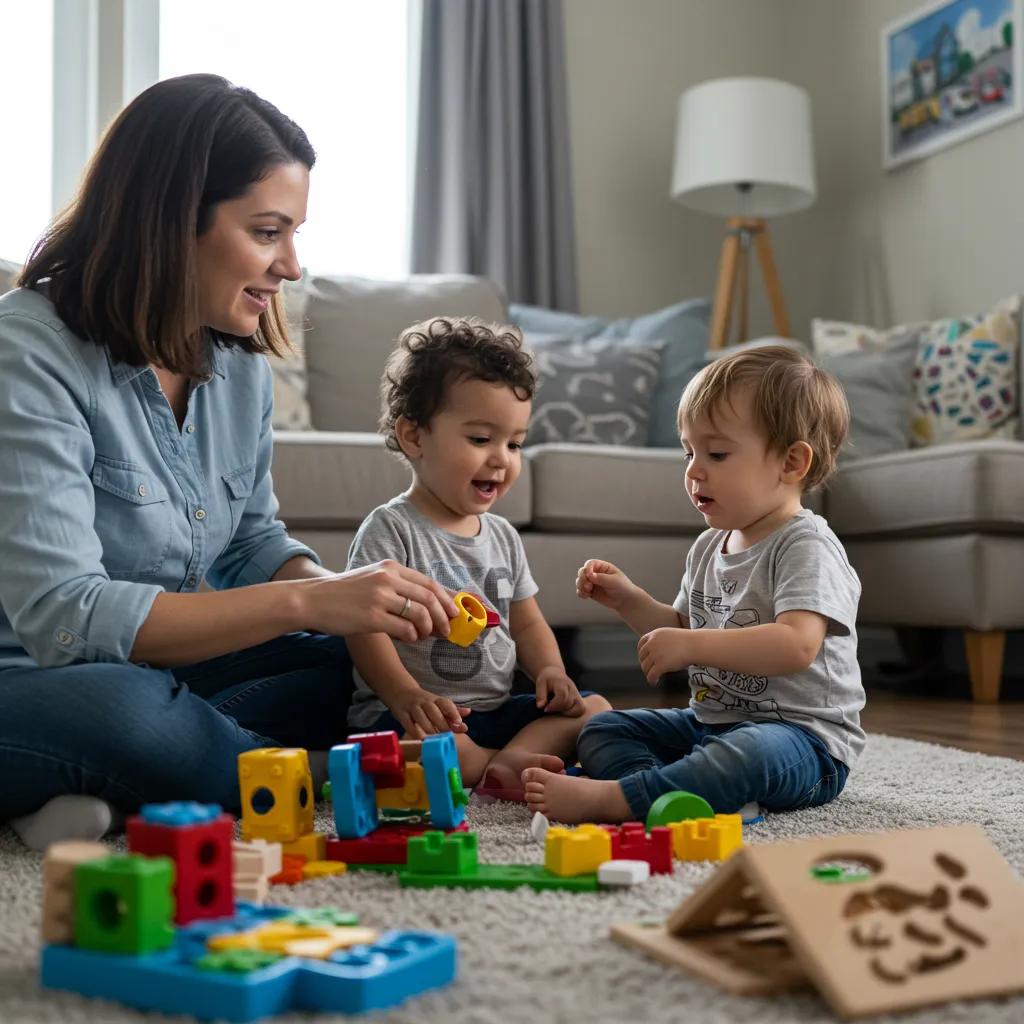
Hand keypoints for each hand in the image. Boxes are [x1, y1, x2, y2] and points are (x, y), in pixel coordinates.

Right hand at [295, 560, 458, 642]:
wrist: (311, 599)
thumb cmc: (342, 593)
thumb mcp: (371, 577)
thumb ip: (396, 585)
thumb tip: (427, 604)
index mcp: (390, 567)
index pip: (429, 583)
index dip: (446, 599)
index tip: (454, 613)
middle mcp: (387, 578)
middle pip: (429, 598)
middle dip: (443, 617)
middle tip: (447, 630)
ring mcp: (379, 597)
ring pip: (420, 614)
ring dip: (428, 628)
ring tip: (425, 636)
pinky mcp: (371, 617)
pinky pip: (404, 628)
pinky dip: (412, 636)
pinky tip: (408, 638)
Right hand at [388, 688, 470, 738]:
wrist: (401, 692)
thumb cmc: (424, 702)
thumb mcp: (438, 703)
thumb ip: (453, 710)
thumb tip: (469, 712)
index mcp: (435, 700)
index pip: (446, 703)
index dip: (453, 712)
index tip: (459, 723)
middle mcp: (424, 702)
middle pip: (433, 711)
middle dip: (441, 724)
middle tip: (447, 735)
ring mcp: (412, 708)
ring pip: (421, 717)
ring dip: (428, 728)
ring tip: (435, 740)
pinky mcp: (402, 714)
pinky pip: (408, 723)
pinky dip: (414, 731)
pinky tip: (420, 738)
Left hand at [534, 666, 584, 715]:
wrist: (555, 674)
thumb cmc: (547, 680)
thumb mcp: (540, 684)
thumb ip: (540, 695)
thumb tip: (540, 707)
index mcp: (562, 683)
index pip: (562, 696)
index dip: (554, 705)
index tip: (545, 709)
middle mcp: (572, 688)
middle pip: (569, 703)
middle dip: (558, 709)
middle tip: (549, 708)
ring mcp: (578, 694)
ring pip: (579, 708)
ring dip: (567, 713)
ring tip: (558, 710)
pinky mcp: (580, 699)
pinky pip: (581, 709)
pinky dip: (573, 713)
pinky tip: (563, 711)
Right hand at [575, 559, 635, 610]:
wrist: (625, 600)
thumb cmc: (622, 587)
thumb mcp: (614, 581)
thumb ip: (602, 578)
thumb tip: (590, 575)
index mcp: (602, 567)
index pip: (590, 563)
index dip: (587, 568)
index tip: (589, 575)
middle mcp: (595, 573)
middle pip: (582, 571)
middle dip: (582, 578)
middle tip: (589, 585)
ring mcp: (592, 583)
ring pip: (579, 581)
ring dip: (580, 586)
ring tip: (588, 591)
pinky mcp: (590, 592)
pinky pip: (580, 591)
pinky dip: (581, 593)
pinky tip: (587, 595)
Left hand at [637, 628, 690, 683]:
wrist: (696, 645)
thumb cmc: (689, 642)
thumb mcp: (670, 636)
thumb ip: (661, 641)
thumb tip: (658, 652)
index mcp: (655, 634)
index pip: (641, 644)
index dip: (641, 652)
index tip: (643, 658)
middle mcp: (652, 643)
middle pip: (642, 656)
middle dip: (645, 663)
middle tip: (649, 669)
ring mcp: (655, 654)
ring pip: (645, 667)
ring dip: (648, 673)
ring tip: (652, 677)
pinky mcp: (660, 665)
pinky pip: (651, 675)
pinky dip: (651, 680)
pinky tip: (654, 682)